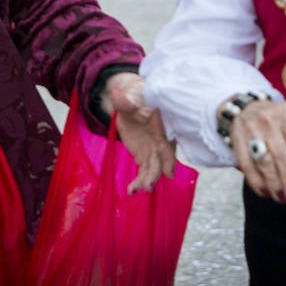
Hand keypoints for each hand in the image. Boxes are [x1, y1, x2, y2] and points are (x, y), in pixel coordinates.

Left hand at [105, 72, 175, 193]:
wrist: (133, 102)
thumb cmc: (136, 96)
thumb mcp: (130, 97)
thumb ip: (125, 100)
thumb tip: (117, 94)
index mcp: (161, 126)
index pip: (167, 144)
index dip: (168, 158)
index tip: (169, 172)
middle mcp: (161, 140)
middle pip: (161, 160)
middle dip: (155, 173)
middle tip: (147, 186)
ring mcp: (153, 150)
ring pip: (153, 168)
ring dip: (146, 180)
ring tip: (134, 191)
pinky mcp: (144, 156)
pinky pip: (144, 171)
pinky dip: (138, 181)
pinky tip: (131, 191)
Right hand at [226, 98, 285, 203]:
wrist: (246, 109)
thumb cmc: (277, 122)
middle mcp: (268, 119)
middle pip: (280, 154)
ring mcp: (250, 129)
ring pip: (263, 161)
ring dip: (274, 183)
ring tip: (281, 197)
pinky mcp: (237, 140)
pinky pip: (247, 164)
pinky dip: (256, 181)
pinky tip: (265, 192)